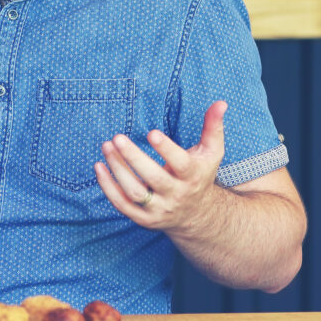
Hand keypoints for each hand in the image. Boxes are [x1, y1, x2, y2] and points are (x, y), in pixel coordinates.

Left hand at [95, 100, 226, 231]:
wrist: (196, 215)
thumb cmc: (200, 174)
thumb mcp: (211, 152)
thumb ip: (213, 127)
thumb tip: (221, 103)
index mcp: (193, 176)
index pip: (181, 164)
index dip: (166, 149)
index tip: (151, 132)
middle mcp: (177, 195)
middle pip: (154, 178)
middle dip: (134, 158)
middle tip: (118, 138)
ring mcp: (159, 209)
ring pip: (135, 192)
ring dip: (118, 170)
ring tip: (107, 146)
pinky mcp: (143, 218)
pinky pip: (122, 205)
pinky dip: (108, 187)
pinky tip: (99, 167)